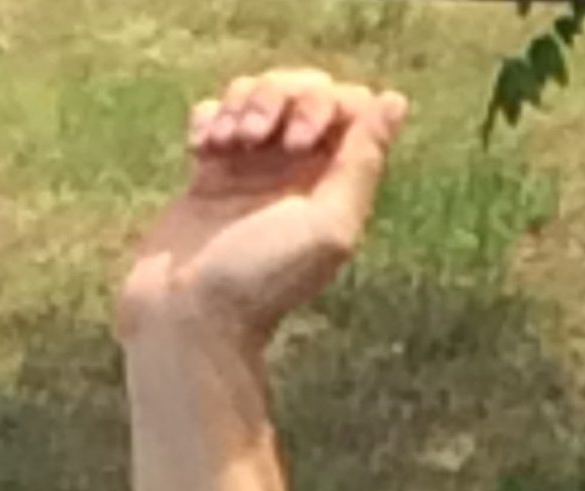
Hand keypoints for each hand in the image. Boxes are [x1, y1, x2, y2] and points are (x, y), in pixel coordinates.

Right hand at [117, 70, 410, 350]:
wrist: (189, 309)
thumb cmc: (261, 276)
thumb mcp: (329, 225)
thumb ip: (363, 164)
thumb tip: (395, 102)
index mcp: (335, 184)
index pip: (348, 104)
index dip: (324, 103)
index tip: (301, 142)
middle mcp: (300, 173)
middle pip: (300, 88)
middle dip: (277, 96)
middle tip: (258, 139)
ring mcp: (254, 169)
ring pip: (256, 93)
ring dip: (240, 104)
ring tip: (226, 146)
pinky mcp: (211, 171)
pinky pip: (215, 113)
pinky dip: (208, 118)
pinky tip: (201, 150)